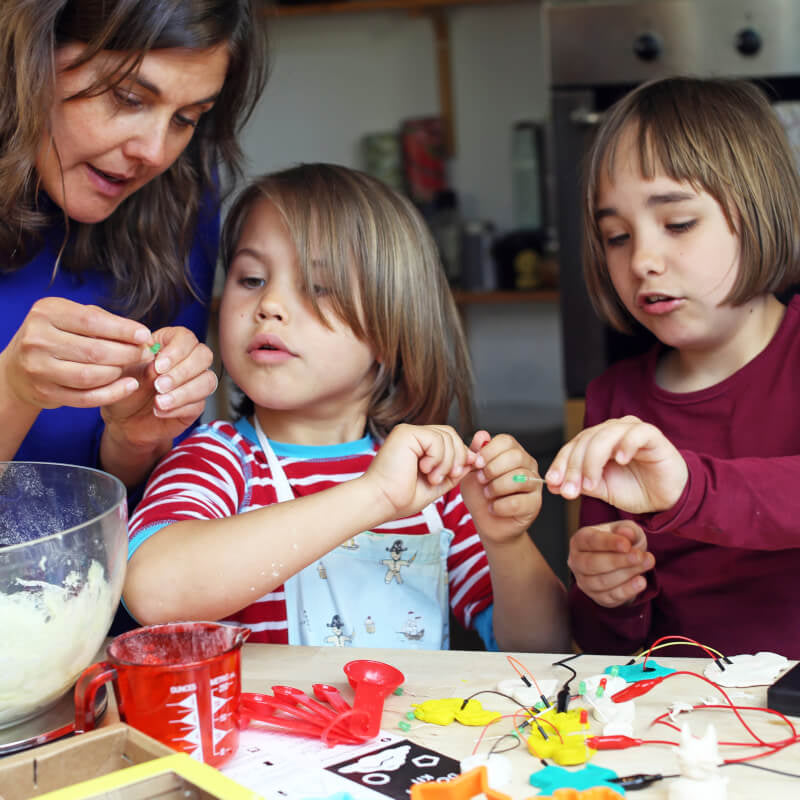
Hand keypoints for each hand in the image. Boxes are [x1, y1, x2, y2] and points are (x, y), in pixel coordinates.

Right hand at [0, 298, 152, 410]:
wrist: (19, 367)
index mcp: (46, 313)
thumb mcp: (71, 318)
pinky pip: (85, 397)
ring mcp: (38, 368)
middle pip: (94, 350)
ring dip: (119, 373)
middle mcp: (38, 339)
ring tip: (134, 368)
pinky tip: (129, 386)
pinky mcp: (45, 392)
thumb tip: (142, 336)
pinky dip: (112, 393)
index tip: (145, 335)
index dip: (123, 330)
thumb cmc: (57, 337)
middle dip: (127, 353)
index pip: (91, 321)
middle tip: (146, 354)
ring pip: (90, 376)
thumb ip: (104, 322)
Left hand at [101, 325, 215, 453]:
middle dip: (182, 372)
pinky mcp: (196, 405)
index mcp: (169, 345)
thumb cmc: (124, 389)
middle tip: (159, 385)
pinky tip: (160, 411)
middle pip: (204, 356)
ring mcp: (194, 383)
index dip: (177, 350)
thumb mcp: (124, 368)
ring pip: (207, 381)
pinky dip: (178, 408)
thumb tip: (154, 357)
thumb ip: (138, 358)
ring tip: (159, 402)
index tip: (158, 365)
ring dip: (183, 392)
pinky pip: (199, 404)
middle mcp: (186, 361)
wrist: (123, 419)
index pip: (186, 338)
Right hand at [365, 423, 479, 518]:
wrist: (382, 502)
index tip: (468, 469)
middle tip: (449, 477)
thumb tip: (475, 458)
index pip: (450, 440)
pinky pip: (437, 439)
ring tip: (432, 477)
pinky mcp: (406, 433)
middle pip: (451, 435)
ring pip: (447, 437)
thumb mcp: (438, 483)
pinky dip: (437, 458)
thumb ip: (455, 470)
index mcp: (419, 446)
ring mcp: (409, 432)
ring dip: (447, 462)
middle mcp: (414, 436)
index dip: (463, 453)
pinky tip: (424, 469)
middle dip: (458, 457)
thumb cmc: (401, 497)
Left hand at [460, 430, 541, 543]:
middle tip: (481, 479)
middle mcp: (527, 465)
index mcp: (513, 452)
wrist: (486, 522)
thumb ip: (475, 453)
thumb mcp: (471, 471)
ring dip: (496, 487)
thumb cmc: (480, 494)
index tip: (477, 463)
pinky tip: (493, 507)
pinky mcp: (534, 504)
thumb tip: (481, 435)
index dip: (489, 451)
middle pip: (516, 457)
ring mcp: (534, 484)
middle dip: (493, 468)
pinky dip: (499, 506)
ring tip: (487, 494)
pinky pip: (518, 501)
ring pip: (518, 478)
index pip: (507, 441)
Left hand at [545, 415, 687, 513]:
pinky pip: (636, 433)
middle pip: (585, 441)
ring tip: (590, 483)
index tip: (553, 483)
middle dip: (574, 467)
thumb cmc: (636, 489)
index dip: (561, 464)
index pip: (573, 447)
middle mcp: (611, 431)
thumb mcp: (602, 489)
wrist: (667, 498)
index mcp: (597, 441)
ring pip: (605, 435)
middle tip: (570, 490)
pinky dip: (626, 444)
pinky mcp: (652, 435)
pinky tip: (621, 460)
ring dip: (593, 460)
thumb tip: (554, 485)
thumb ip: (580, 483)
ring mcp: (631, 430)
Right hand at [568, 520, 654, 606]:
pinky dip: (627, 590)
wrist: (620, 562)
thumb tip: (627, 533)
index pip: (590, 541)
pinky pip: (610, 596)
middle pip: (591, 564)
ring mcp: (585, 582)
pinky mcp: (597, 597)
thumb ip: (626, 530)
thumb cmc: (618, 542)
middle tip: (639, 556)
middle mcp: (576, 562)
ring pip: (601, 582)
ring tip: (647, 564)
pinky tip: (641, 582)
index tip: (627, 544)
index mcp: (579, 541)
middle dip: (617, 561)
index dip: (608, 543)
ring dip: (626, 574)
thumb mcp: (623, 530)